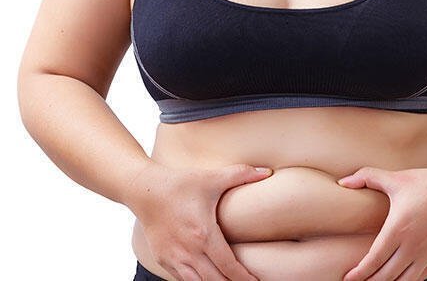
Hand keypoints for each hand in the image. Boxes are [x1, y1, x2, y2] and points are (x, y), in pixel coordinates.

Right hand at [124, 161, 273, 280]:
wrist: (144, 190)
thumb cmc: (180, 184)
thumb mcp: (212, 178)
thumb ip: (242, 174)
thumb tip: (267, 172)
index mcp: (203, 234)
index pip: (229, 266)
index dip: (244, 278)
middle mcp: (188, 251)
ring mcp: (173, 258)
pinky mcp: (163, 260)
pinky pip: (183, 279)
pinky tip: (210, 278)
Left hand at [336, 163, 426, 280]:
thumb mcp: (395, 178)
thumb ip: (366, 177)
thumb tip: (342, 182)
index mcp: (398, 229)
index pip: (373, 260)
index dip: (359, 273)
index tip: (347, 278)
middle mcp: (412, 246)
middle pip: (386, 276)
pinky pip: (420, 278)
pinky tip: (397, 279)